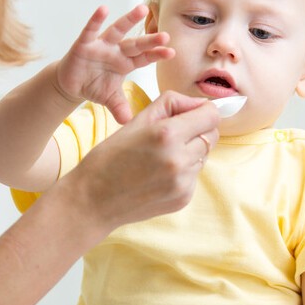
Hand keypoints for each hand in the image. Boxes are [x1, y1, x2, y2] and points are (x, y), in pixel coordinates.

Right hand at [54, 5, 171, 123]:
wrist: (71, 84)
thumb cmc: (94, 86)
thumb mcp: (109, 99)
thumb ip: (119, 108)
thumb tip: (129, 123)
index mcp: (125, 63)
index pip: (144, 58)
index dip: (157, 54)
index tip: (172, 52)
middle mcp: (116, 51)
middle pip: (136, 44)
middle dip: (149, 41)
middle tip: (166, 36)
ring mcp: (101, 45)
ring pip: (118, 30)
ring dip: (129, 20)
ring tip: (142, 9)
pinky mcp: (84, 44)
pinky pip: (90, 30)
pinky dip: (96, 20)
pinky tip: (103, 9)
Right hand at [62, 90, 218, 227]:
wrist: (93, 200)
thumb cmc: (109, 157)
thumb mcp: (136, 120)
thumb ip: (172, 104)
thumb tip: (201, 104)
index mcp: (167, 134)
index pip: (211, 116)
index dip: (204, 111)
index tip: (194, 113)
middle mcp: (179, 160)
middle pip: (212, 136)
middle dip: (198, 131)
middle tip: (174, 135)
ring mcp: (183, 183)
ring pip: (204, 156)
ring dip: (190, 152)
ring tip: (161, 157)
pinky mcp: (183, 198)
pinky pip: (194, 176)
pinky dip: (183, 172)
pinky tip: (158, 175)